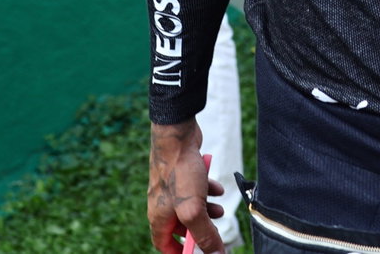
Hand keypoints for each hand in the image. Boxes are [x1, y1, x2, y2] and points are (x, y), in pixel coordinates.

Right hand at [148, 121, 227, 253]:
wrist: (177, 137)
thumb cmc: (180, 173)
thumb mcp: (193, 209)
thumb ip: (204, 233)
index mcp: (159, 217)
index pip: (164, 244)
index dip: (178, 252)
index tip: (194, 253)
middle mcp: (162, 204)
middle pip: (180, 227)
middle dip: (199, 229)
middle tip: (214, 230)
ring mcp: (171, 188)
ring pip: (190, 206)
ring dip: (206, 211)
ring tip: (220, 210)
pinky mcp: (182, 174)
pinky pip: (195, 188)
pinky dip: (207, 190)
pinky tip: (217, 188)